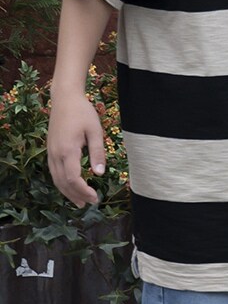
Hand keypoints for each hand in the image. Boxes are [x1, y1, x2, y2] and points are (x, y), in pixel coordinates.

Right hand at [46, 80, 108, 209]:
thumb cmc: (83, 113)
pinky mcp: (50, 150)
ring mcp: (51, 152)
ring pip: (56, 178)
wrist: (64, 99)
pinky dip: (62, 182)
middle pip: (63, 182)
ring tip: (79, 202)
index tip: (95, 197)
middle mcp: (56, 154)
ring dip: (67, 191)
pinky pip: (54, 171)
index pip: (73, 178)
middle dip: (76, 195)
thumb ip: (97, 152)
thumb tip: (100, 173)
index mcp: (68, 150)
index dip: (83, 190)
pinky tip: (70, 186)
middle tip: (89, 204)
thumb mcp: (95, 131)